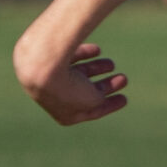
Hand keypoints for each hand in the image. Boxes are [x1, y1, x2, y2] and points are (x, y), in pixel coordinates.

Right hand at [13, 35, 127, 125]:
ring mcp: (51, 80)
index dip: (109, 105)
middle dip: (105, 86)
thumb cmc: (69, 89)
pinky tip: (97, 50)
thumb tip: (103, 91)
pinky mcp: (48, 62)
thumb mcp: (93, 99)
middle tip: (124, 79)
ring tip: (112, 64)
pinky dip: (84, 54)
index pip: (92, 112)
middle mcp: (56, 99)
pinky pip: (69, 58)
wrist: (42, 67)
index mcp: (66, 115)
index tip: (125, 99)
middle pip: (86, 92)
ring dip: (96, 69)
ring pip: (78, 74)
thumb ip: (100, 98)